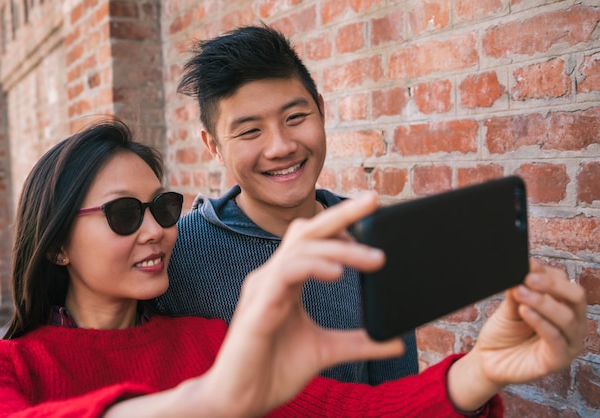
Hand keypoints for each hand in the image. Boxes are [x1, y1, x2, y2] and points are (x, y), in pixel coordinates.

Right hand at [199, 192, 404, 416]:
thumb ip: (358, 342)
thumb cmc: (273, 370)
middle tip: (373, 201)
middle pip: (306, 231)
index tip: (374, 218)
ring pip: (301, 248)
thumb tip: (395, 340)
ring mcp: (263, 288)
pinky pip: (286, 273)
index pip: (314, 241)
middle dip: (340, 213)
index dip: (341, 225)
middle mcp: (273, 277)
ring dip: (341, 248)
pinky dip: (314, 267)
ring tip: (375, 259)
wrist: (240, 401)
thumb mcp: (325, 351)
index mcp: (286, 281)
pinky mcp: (258, 306)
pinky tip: (339, 272)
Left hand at [448, 259, 586, 410]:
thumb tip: (521, 266)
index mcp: (562, 304)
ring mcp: (569, 342)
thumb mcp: (510, 305)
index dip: (545, 271)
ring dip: (543, 302)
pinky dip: (541, 322)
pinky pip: (556, 338)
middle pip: (576, 296)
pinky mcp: (559, 359)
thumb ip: (518, 290)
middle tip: (528, 277)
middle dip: (552, 284)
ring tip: (520, 293)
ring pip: (566, 317)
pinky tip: (525, 311)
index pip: (564, 281)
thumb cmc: (503, 331)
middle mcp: (572, 322)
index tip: (526, 263)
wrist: (489, 359)